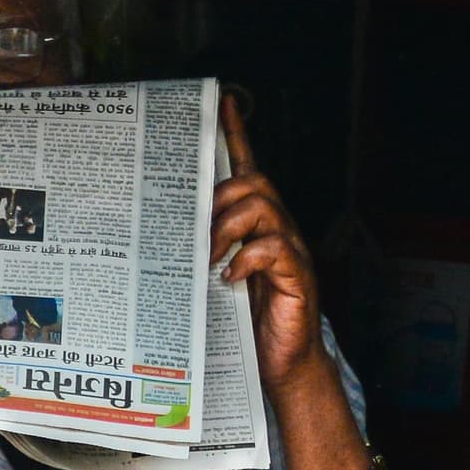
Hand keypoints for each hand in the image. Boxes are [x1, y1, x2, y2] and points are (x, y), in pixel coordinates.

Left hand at [212, 91, 324, 390]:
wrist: (282, 365)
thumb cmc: (247, 322)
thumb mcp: (218, 278)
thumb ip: (206, 248)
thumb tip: (172, 228)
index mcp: (257, 226)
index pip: (248, 170)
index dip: (238, 136)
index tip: (224, 103)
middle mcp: (277, 230)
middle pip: (254, 182)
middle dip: (220, 196)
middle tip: (198, 230)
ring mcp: (290, 251)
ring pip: (263, 208)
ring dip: (228, 227)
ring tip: (210, 255)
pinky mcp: (297, 276)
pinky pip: (274, 248)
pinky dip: (246, 259)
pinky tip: (229, 278)